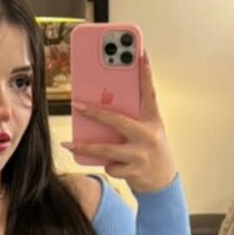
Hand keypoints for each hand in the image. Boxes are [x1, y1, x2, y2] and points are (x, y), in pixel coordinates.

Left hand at [60, 51, 176, 193]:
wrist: (163, 182)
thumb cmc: (151, 151)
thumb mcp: (148, 132)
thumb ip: (132, 120)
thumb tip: (101, 108)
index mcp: (152, 121)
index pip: (149, 93)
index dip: (146, 73)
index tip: (141, 53)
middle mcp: (148, 135)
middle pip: (117, 121)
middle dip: (94, 113)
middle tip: (76, 105)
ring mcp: (141, 154)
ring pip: (107, 150)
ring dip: (86, 147)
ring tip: (69, 145)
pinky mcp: (134, 171)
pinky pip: (110, 166)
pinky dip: (108, 166)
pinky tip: (114, 166)